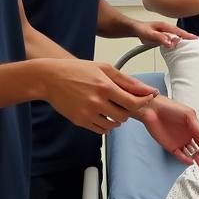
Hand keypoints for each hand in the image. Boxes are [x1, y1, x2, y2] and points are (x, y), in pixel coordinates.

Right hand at [42, 60, 156, 134]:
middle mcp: (97, 102)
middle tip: (125, 102)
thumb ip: (127, 80)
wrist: (50, 79)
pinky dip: (106, 125)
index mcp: (105, 87)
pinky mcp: (80, 121)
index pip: (133, 102)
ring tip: (112, 107)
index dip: (144, 102)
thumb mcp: (104, 68)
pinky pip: (101, 130)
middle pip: (125, 116)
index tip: (149, 98)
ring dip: (118, 118)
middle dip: (129, 110)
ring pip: (114, 125)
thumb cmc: (78, 70)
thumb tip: (148, 89)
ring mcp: (87, 113)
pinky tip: (103, 114)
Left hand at [134, 21, 196, 49]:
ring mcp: (165, 32)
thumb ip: (160, 38)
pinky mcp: (163, 36)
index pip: (179, 31)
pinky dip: (176, 41)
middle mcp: (166, 28)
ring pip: (176, 36)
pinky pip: (171, 39)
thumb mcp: (150, 35)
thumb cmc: (142, 30)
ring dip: (183, 39)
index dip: (187, 35)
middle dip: (188, 36)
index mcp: (165, 26)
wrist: (135, 29)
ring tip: (191, 42)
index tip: (195, 38)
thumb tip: (170, 43)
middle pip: (179, 33)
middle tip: (196, 41)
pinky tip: (178, 45)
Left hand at [139, 96, 198, 168]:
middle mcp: (187, 136)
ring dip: (197, 160)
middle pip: (198, 150)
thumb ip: (198, 127)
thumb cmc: (170, 108)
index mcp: (193, 128)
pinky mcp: (170, 146)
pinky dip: (185, 159)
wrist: (153, 110)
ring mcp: (179, 142)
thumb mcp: (188, 114)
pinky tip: (190, 161)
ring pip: (190, 154)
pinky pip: (179, 155)